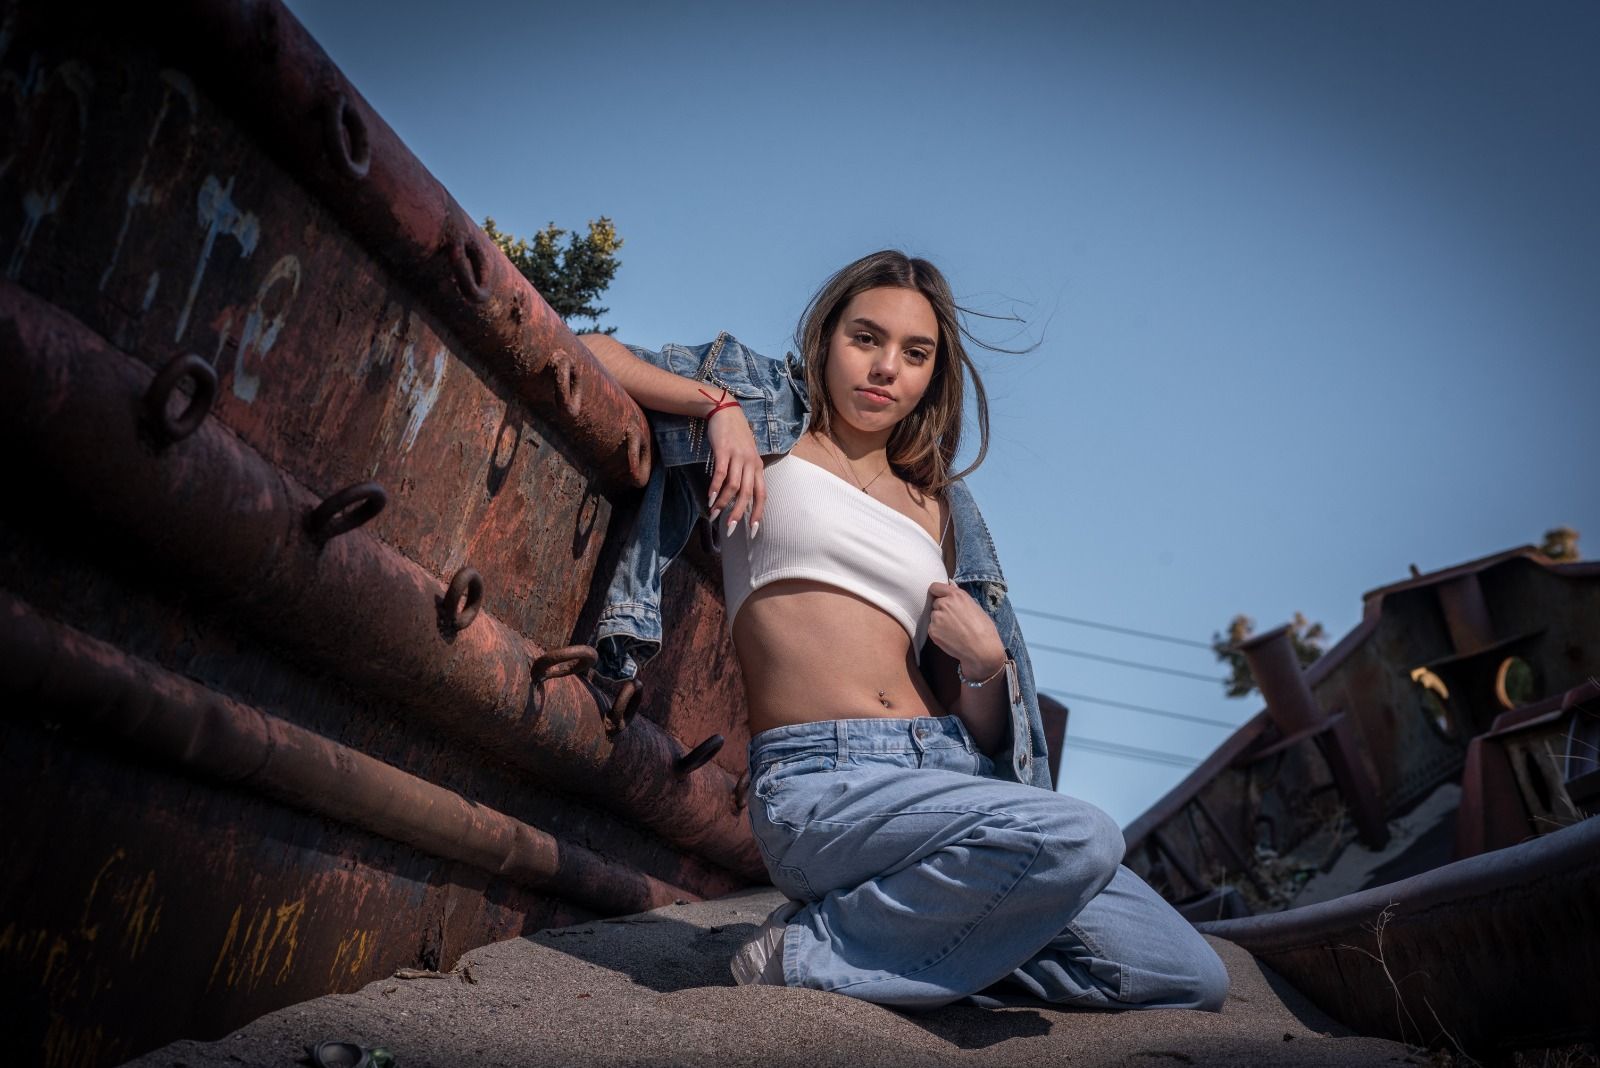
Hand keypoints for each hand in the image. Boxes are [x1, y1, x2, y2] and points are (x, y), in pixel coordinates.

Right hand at [706, 405, 764, 535]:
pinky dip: (715, 487)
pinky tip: (709, 498)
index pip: (762, 495)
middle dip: (739, 514)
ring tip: (714, 514)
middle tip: (730, 529)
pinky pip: (721, 473)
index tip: (752, 531)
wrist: (726, 412)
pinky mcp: (724, 451)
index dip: (758, 513)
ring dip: (723, 503)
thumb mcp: (746, 456)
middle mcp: (751, 463)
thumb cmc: (736, 437)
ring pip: (733, 486)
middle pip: (747, 494)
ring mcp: (738, 457)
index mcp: (758, 467)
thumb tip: (741, 498)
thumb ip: (746, 475)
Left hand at [926, 583, 1005, 675]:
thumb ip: (960, 600)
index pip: (935, 587)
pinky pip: (932, 628)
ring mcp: (937, 617)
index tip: (939, 598)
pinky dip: (938, 633)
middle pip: (935, 603)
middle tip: (953, 620)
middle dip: (941, 610)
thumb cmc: (984, 629)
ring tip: (954, 631)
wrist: (982, 650)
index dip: (937, 593)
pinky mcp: (932, 630)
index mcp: (957, 595)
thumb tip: (951, 591)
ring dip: (940, 621)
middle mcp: (944, 603)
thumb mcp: (975, 607)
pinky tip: (950, 638)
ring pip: (934, 616)